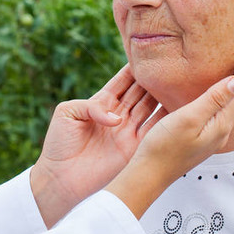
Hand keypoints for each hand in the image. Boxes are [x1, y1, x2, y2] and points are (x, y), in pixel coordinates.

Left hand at [30, 64, 159, 226]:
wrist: (61, 179)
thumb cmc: (58, 146)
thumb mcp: (67, 112)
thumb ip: (90, 105)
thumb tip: (115, 117)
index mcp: (101, 103)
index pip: (123, 81)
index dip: (133, 68)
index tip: (146, 55)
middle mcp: (117, 116)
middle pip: (140, 92)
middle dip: (152, 79)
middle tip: (166, 66)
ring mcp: (127, 132)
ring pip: (150, 108)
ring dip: (161, 96)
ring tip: (174, 82)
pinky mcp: (134, 150)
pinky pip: (153, 132)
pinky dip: (164, 121)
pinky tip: (175, 108)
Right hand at [106, 50, 233, 217]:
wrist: (149, 174)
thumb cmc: (164, 146)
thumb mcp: (188, 118)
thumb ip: (213, 100)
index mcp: (220, 124)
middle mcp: (220, 131)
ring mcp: (211, 136)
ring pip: (231, 106)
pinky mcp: (201, 137)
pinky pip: (221, 111)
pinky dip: (226, 98)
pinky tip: (224, 96)